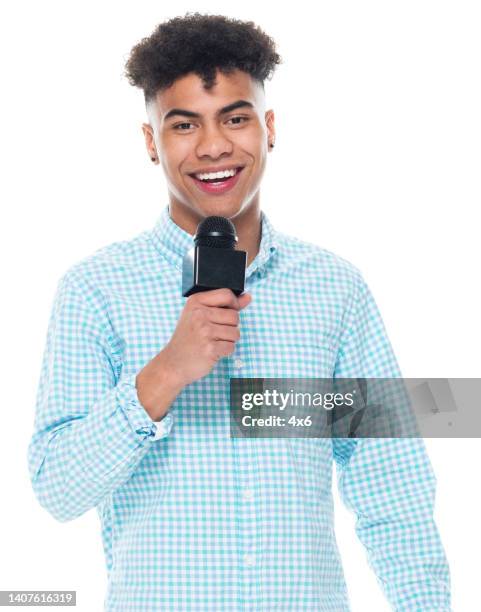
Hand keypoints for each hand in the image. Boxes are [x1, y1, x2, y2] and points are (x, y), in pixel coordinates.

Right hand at [136, 288, 251, 419]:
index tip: (230, 311)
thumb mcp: (199, 316)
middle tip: (213, 333)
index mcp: (196, 302)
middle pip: (234, 316)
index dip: (234, 303)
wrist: (172, 363)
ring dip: (228, 340)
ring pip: (235, 333)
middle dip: (230, 327)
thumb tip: (247, 297)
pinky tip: (211, 351)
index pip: (227, 294)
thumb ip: (224, 305)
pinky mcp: (210, 348)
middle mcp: (199, 315)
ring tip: (212, 342)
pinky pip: (231, 347)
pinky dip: (224, 351)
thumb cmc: (188, 339)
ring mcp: (204, 331)